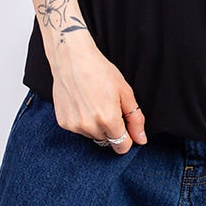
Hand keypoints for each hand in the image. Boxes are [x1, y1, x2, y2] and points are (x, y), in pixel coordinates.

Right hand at [50, 33, 145, 154]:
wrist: (72, 59)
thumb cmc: (100, 71)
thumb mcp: (125, 92)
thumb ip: (135, 119)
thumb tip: (141, 140)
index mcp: (108, 119)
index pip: (122, 146)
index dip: (127, 138)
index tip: (125, 126)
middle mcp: (90, 126)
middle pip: (108, 141)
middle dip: (112, 129)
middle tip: (108, 106)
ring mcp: (75, 126)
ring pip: (93, 136)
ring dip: (96, 126)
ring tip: (94, 103)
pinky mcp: (64, 123)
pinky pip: (79, 130)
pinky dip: (83, 121)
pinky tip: (82, 104)